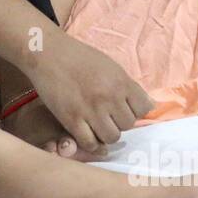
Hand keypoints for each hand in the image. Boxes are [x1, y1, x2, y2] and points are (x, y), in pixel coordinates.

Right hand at [23, 31, 153, 155]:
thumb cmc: (79, 57)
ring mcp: (90, 109)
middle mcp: (109, 96)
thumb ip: (128, 86)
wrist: (47, 53)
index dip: (135, 111)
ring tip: (98, 126)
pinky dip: (92, 144)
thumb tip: (150, 105)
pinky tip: (88, 136)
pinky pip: (90, 142)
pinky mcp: (71, 119)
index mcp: (121, 81)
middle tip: (108, 116)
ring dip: (106, 134)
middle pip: (128, 125)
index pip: (144, 108)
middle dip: (119, 122)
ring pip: (112, 137)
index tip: (125, 109)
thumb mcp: (110, 66)